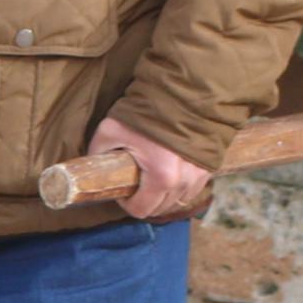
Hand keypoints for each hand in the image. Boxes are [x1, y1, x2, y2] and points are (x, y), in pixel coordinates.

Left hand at [90, 113, 211, 221]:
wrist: (181, 92)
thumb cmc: (145, 112)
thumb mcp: (110, 130)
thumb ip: (98, 153)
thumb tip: (93, 170)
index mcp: (161, 176)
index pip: (141, 210)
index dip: (126, 202)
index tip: (123, 188)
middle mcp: (184, 181)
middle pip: (159, 209)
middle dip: (144, 199)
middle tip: (135, 180)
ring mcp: (200, 175)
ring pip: (177, 201)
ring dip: (163, 195)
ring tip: (152, 175)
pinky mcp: (209, 168)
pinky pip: (192, 190)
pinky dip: (179, 187)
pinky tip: (170, 172)